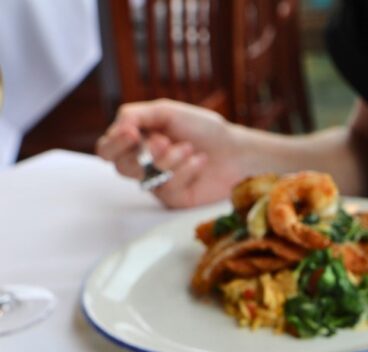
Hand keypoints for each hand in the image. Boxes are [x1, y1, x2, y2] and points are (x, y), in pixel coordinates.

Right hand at [95, 99, 249, 207]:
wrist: (235, 150)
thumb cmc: (203, 129)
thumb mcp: (167, 112)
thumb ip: (137, 114)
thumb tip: (119, 127)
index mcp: (137, 141)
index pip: (108, 149)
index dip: (114, 143)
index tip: (132, 132)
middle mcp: (143, 164)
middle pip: (121, 167)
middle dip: (143, 152)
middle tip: (164, 142)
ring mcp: (158, 184)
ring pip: (147, 177)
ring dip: (170, 159)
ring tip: (190, 148)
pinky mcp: (174, 200)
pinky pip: (168, 188)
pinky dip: (185, 170)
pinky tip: (200, 162)